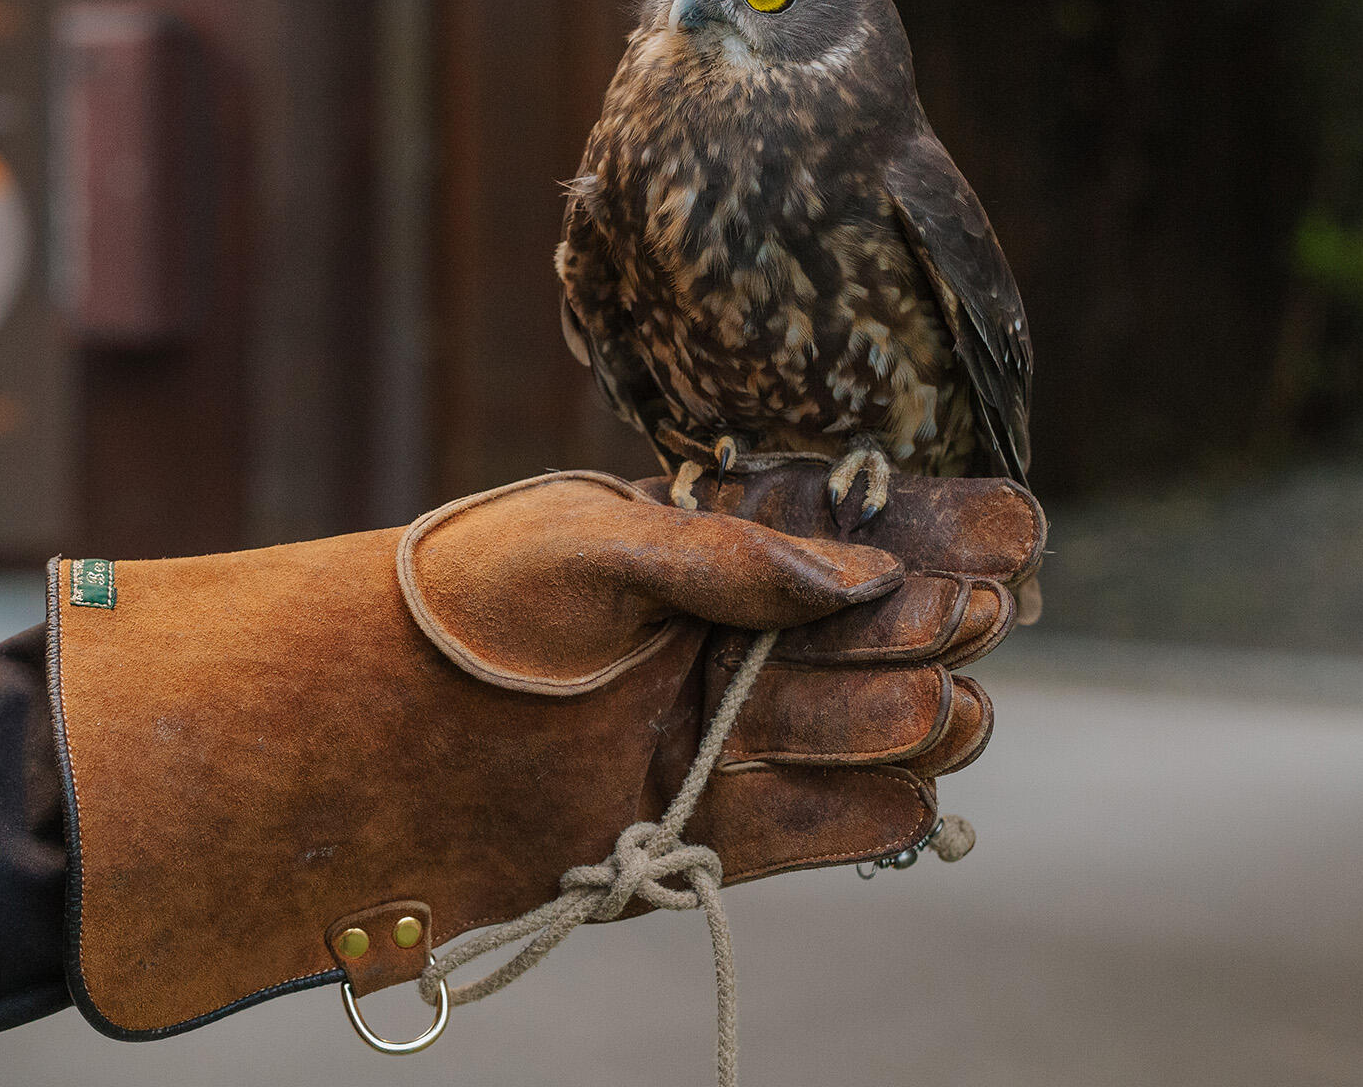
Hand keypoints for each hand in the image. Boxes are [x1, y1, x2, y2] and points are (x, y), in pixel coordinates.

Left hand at [47, 467, 1042, 1038]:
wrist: (349, 735)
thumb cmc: (457, 604)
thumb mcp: (585, 546)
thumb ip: (726, 558)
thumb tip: (862, 573)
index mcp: (712, 555)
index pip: (860, 538)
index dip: (944, 531)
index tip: (1013, 531)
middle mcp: (733, 647)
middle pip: (884, 639)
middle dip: (936, 623)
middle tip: (970, 610)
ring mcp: (723, 741)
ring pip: (873, 735)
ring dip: (912, 716)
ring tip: (934, 700)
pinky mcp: (699, 830)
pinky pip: (819, 829)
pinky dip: (872, 815)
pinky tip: (911, 792)